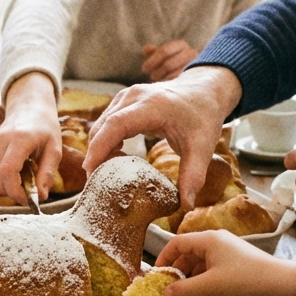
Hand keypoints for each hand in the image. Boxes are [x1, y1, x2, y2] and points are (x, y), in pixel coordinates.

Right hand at [0, 72, 60, 202]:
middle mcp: (1, 143)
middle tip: (31, 191)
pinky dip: (5, 179)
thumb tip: (41, 197)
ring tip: (27, 175)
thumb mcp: (54, 149)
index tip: (30, 200)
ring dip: (10, 186)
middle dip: (14, 193)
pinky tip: (18, 169)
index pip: (8, 172)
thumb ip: (47, 173)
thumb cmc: (45, 128)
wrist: (29, 107)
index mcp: (19, 140)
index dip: (16, 192)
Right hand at [86, 66, 241, 208]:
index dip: (100, 147)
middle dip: (95, 154)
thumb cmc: (203, 116)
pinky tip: (115, 159)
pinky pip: (106, 122)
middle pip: (103, 126)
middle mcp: (135, 96)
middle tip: (95, 183)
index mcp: (153, 105)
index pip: (116, 124)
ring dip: (99, 149)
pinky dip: (105, 141)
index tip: (90, 170)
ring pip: (101, 124)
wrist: (205, 90)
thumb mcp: (202, 146)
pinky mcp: (124, 101)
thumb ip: (193, 175)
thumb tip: (186, 205)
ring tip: (105, 175)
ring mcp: (127, 97)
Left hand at [141, 40, 198, 82]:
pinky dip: (171, 86)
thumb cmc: (171, 63)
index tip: (144, 70)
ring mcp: (195, 67)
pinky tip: (167, 86)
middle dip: (157, 72)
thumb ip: (153, 53)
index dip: (152, 61)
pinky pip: (180, 84)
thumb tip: (146, 49)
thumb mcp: (161, 57)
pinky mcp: (196, 79)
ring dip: (163, 80)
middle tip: (152, 77)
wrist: (191, 74)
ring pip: (174, 76)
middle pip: (168, 65)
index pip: (164, 51)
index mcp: (181, 45)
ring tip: (158, 82)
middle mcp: (191, 54)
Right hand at [156, 230, 295, 295]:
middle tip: (172, 292)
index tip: (158, 274)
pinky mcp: (233, 262)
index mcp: (207, 240)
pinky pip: (212, 271)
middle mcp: (215, 241)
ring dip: (193, 284)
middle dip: (180, 275)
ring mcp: (225, 251)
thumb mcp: (211, 285)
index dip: (164, 258)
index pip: (177, 243)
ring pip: (200, 266)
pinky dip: (206, 285)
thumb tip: (165, 293)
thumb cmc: (243, 277)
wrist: (276, 280)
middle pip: (188, 256)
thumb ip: (185, 289)